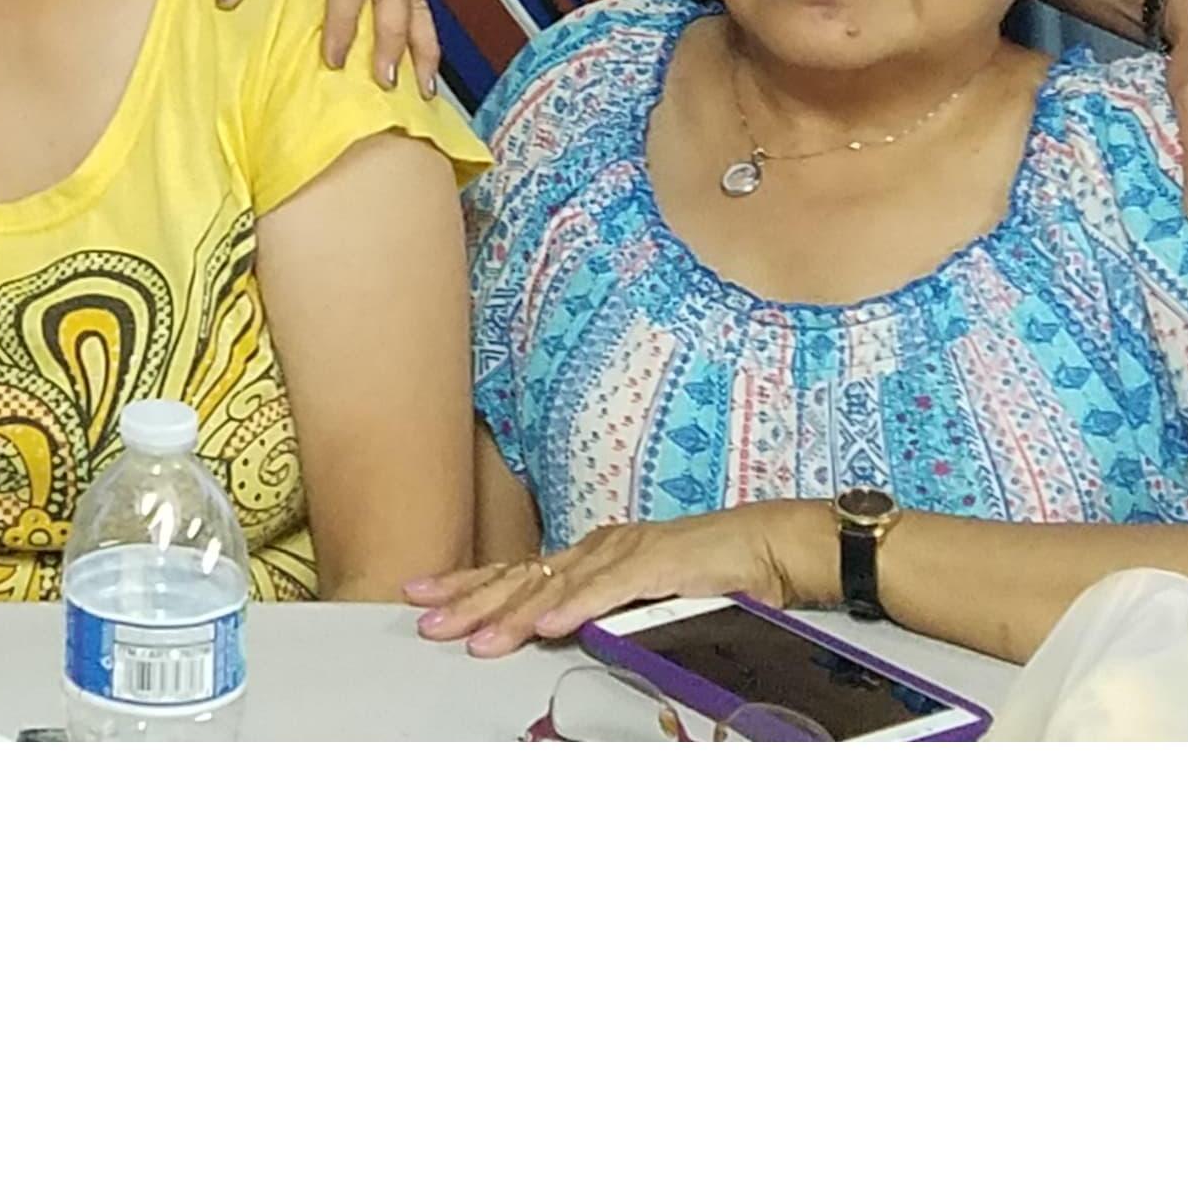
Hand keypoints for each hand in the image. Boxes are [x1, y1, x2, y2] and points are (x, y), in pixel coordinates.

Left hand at [405, 502, 826, 652]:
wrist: (764, 547)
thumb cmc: (705, 575)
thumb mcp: (639, 601)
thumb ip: (599, 616)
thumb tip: (552, 639)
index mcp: (589, 557)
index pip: (515, 573)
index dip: (467, 586)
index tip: (422, 597)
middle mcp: (598, 549)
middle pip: (521, 578)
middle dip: (468, 601)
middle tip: (425, 619)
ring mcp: (624, 554)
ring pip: (556, 587)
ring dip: (513, 616)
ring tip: (476, 639)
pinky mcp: (657, 565)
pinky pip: (608, 592)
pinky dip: (574, 608)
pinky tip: (546, 625)